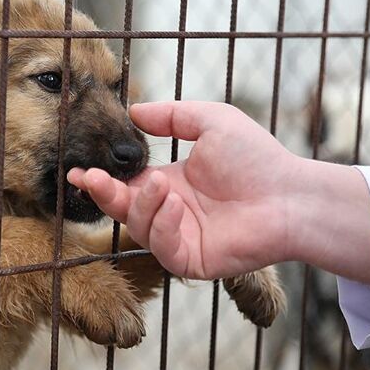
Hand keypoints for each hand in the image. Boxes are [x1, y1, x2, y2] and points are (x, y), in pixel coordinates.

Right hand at [68, 101, 369, 285]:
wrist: (291, 195)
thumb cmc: (258, 158)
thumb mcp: (211, 121)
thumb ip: (171, 115)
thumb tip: (134, 109)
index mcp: (170, 184)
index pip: (125, 184)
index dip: (101, 179)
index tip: (78, 169)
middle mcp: (170, 213)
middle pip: (123, 209)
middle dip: (103, 194)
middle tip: (89, 177)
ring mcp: (180, 238)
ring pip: (139, 228)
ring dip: (142, 206)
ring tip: (160, 186)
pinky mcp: (192, 260)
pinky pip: (162, 249)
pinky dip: (162, 227)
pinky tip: (176, 206)